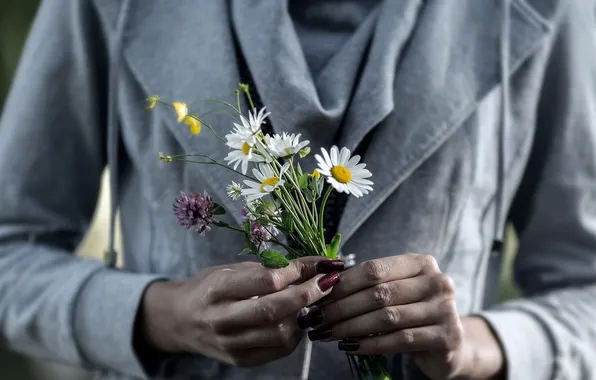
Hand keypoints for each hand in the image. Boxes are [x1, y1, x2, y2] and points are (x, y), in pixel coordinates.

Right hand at [137, 257, 341, 367]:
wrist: (180, 319)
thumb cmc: (209, 288)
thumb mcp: (232, 270)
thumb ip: (268, 269)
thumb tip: (313, 266)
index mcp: (218, 289)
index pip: (266, 280)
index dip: (299, 272)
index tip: (321, 264)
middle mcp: (222, 319)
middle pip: (275, 310)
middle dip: (309, 295)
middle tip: (329, 283)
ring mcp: (231, 344)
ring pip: (281, 335)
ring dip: (304, 317)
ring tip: (311, 302)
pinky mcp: (240, 360)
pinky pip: (278, 350)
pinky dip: (295, 334)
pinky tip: (298, 320)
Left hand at [299, 254, 470, 378]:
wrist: (449, 345)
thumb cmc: (412, 313)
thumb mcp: (395, 291)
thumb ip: (368, 284)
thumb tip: (323, 282)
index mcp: (421, 263)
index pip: (374, 269)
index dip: (343, 283)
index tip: (317, 296)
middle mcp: (437, 281)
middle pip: (378, 294)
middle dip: (341, 307)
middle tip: (316, 319)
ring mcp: (445, 308)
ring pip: (386, 318)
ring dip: (350, 327)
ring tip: (326, 333)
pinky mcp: (447, 336)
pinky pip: (399, 340)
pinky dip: (370, 344)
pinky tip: (349, 347)